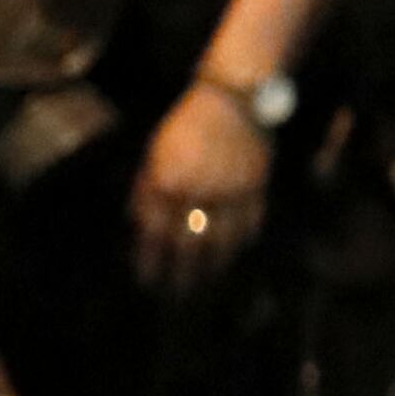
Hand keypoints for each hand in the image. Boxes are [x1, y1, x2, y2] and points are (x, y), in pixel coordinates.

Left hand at [132, 83, 274, 288]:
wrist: (233, 100)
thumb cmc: (186, 125)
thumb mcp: (155, 154)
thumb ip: (146, 189)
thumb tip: (137, 222)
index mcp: (166, 182)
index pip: (154, 234)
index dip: (150, 261)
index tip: (147, 280)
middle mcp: (197, 191)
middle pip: (187, 245)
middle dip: (181, 275)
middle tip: (177, 295)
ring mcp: (230, 191)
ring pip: (220, 241)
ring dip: (212, 266)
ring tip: (206, 283)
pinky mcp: (256, 187)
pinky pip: (250, 223)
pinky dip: (243, 242)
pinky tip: (235, 253)